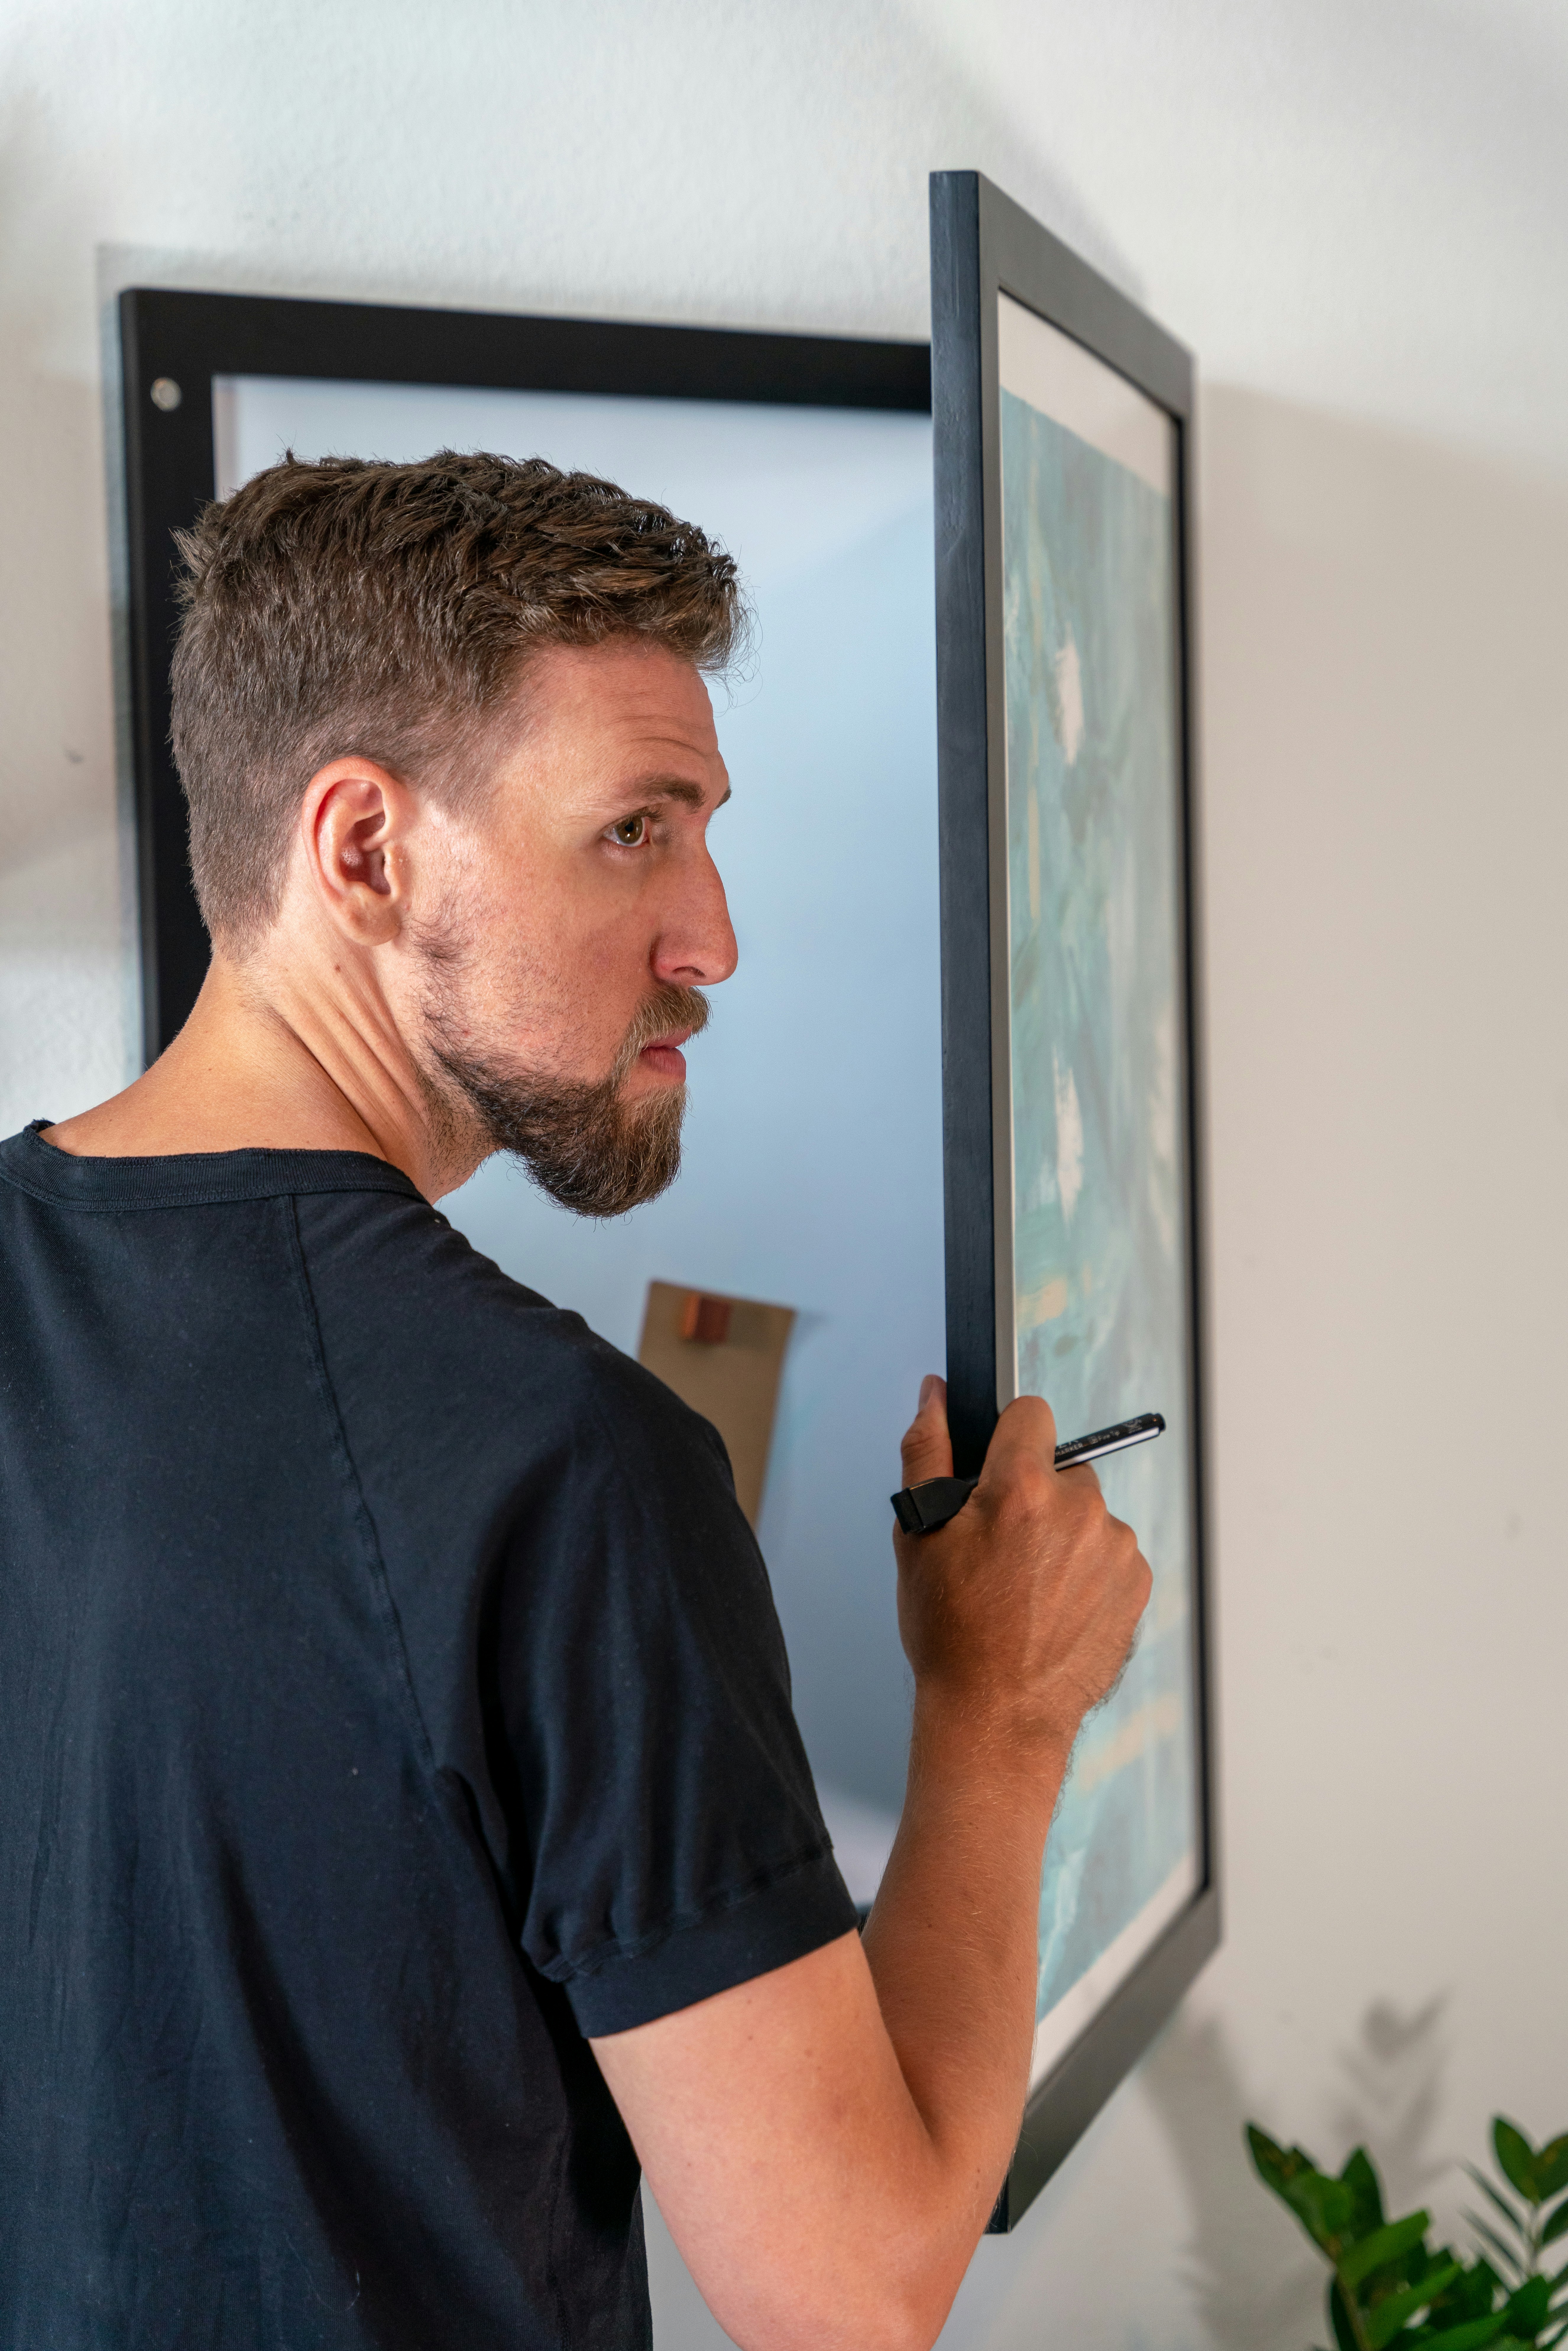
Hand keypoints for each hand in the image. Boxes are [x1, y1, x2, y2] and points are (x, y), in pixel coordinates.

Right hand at [894, 1375, 1151, 1760]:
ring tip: (1026, 1589)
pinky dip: (1086, 1571)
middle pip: (1060, 1468)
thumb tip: (934, 1394)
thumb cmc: (951, 1632)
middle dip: (1034, 1496)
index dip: (1007, 1440)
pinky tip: (1054, 1608)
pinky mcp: (1137, 1584)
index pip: (1031, 1413)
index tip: (995, 1477)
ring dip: (1062, 1536)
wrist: (997, 1717)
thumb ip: (928, 1450)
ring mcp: (1116, 1548)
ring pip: (1086, 1514)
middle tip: (1001, 1552)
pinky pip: (1110, 1553)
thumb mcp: (919, 1535)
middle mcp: (1081, 1509)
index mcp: (1024, 1488)